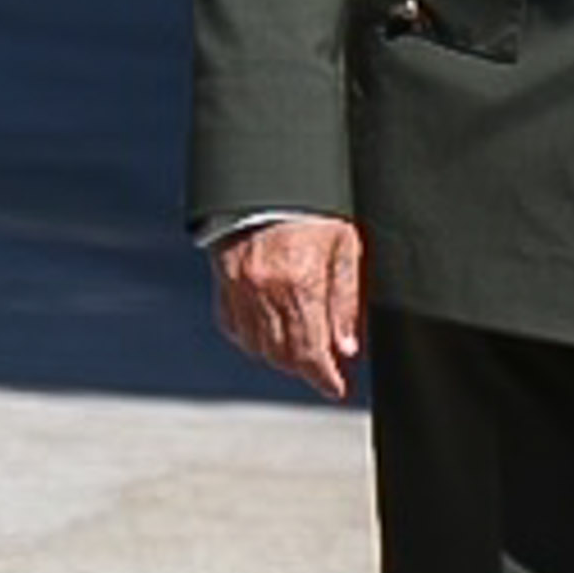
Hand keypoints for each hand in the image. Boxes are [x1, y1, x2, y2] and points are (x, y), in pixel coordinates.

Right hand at [209, 217, 365, 400]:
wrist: (269, 182)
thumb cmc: (314, 210)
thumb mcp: (347, 249)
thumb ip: (347, 301)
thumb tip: (349, 349)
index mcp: (299, 285)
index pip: (310, 352)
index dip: (325, 378)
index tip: (337, 390)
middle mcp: (263, 292)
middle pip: (283, 355)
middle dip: (308, 369)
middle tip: (328, 372)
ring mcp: (238, 290)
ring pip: (258, 347)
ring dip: (283, 359)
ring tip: (306, 355)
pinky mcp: (224, 284)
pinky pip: (236, 329)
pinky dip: (255, 341)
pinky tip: (273, 338)